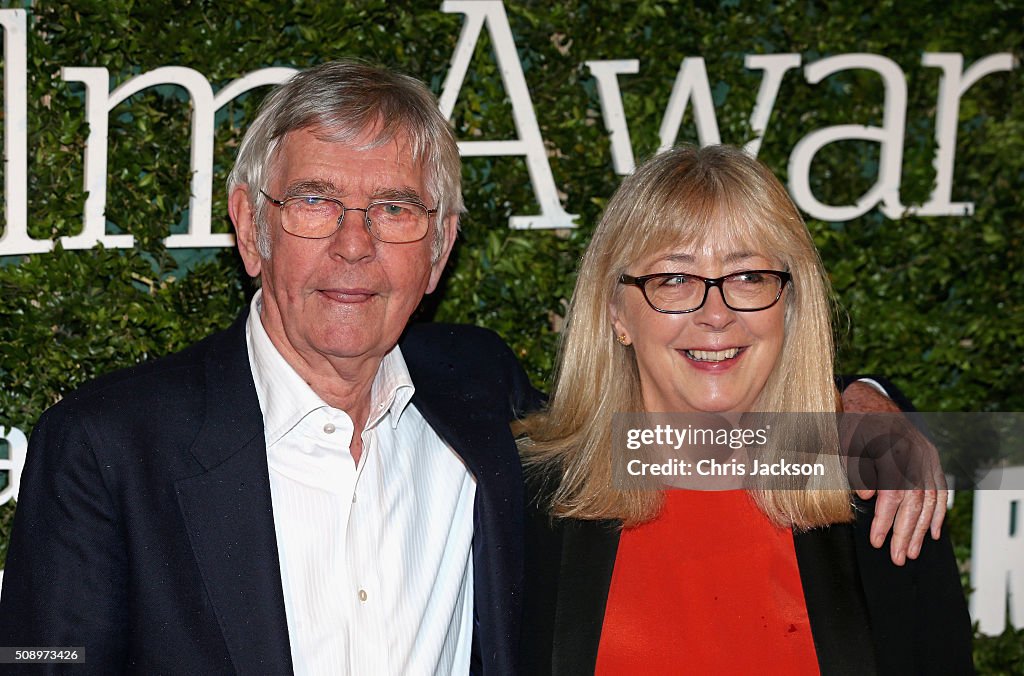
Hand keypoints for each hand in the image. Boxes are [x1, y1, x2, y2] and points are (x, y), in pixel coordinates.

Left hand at [841, 381, 946, 565]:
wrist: (871, 401)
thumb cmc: (851, 424)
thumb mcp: (844, 441)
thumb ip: (854, 467)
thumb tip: (869, 498)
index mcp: (891, 447)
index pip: (893, 493)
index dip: (886, 519)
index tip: (877, 541)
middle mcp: (914, 452)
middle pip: (915, 500)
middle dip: (906, 532)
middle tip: (897, 557)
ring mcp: (927, 455)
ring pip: (930, 498)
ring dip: (921, 529)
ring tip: (911, 552)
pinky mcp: (933, 458)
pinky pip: (940, 489)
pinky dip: (938, 513)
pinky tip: (932, 533)